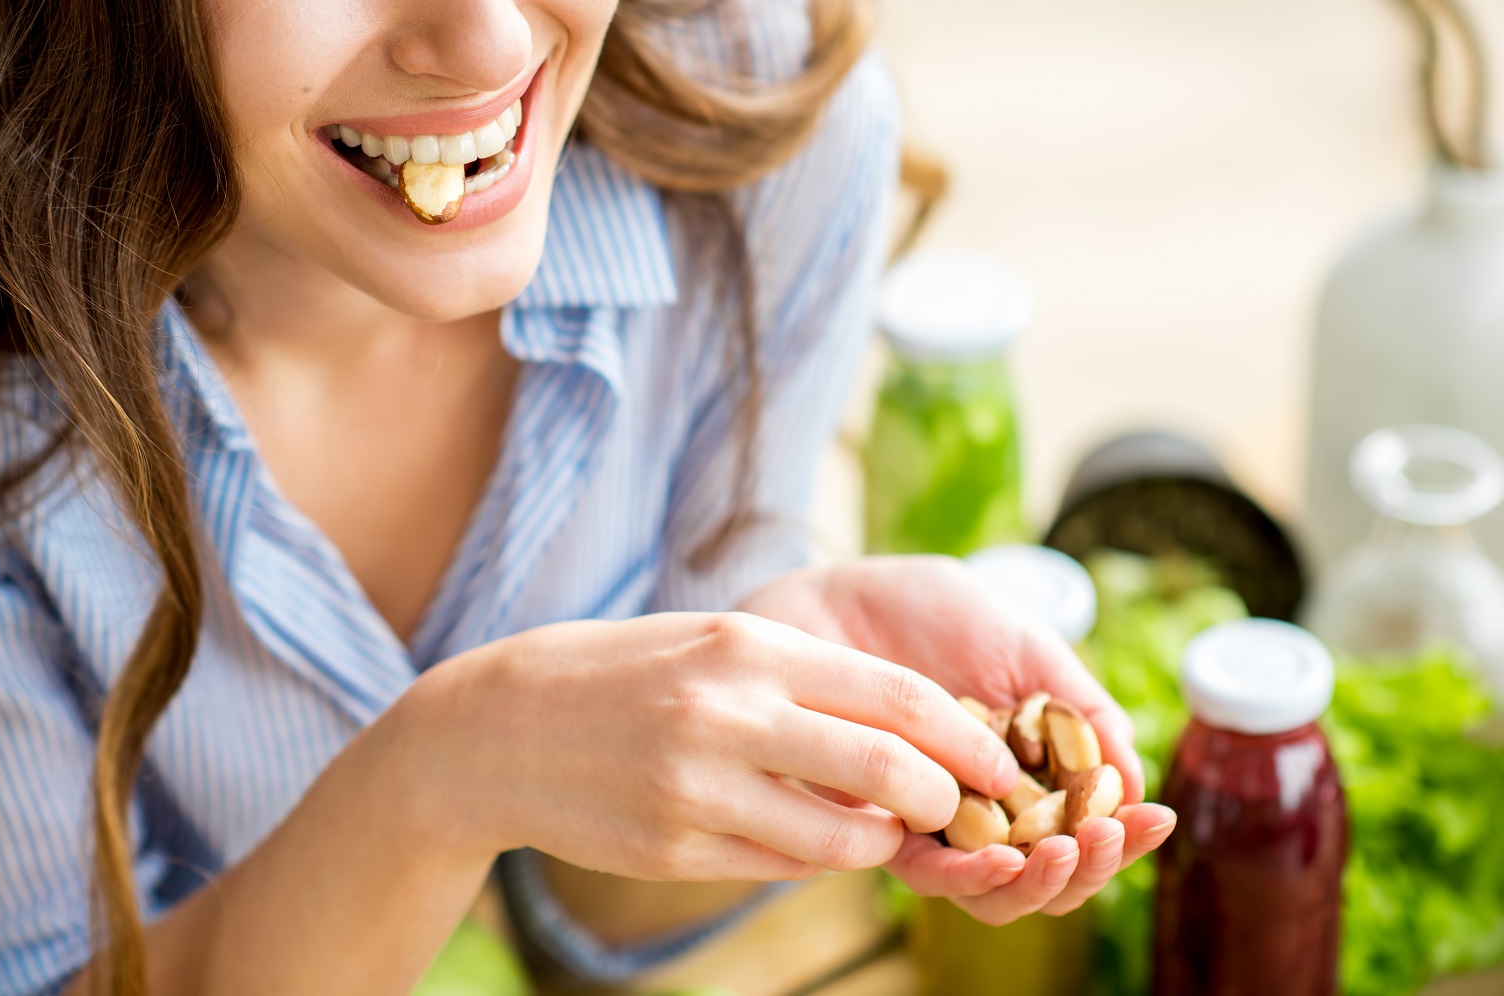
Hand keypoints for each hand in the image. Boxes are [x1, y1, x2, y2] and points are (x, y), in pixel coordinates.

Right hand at [398, 611, 1020, 884]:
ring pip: (839, 837)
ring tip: (882, 828)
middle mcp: (728, 713)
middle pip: (886, 769)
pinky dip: (813, 857)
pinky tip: (807, 837)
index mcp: (749, 647)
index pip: (896, 695)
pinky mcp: (676, 847)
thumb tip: (905, 729)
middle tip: (961, 808)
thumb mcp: (716, 642)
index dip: (965, 737)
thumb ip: (804, 678)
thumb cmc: (626, 671)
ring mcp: (699, 787)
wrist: (504, 725)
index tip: (1002, 760)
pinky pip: (779, 866)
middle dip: (944, 798)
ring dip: (880, 841)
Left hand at [740, 556, 1176, 922]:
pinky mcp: (875, 825)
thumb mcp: (1024, 646)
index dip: (1126, 835)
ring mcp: (930, 821)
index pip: (1085, 829)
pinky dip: (970, 874)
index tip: (1154, 818)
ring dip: (1037, 882)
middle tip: (1109, 838)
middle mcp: (983, 808)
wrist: (840, 591)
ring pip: (992, 890)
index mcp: (1028, 771)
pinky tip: (1001, 857)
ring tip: (1064, 850)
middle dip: (1089, 868)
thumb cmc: (933, 612)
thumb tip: (1133, 775)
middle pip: (1047, 875)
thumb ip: (1078, 707)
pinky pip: (927, 872)